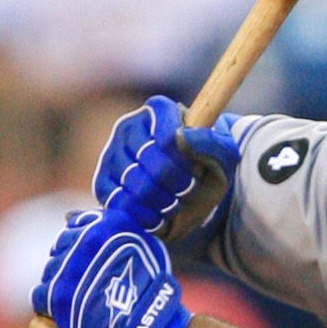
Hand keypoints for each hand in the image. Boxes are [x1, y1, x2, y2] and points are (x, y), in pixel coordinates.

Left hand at [35, 210, 191, 327]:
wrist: (151, 324)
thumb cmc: (148, 288)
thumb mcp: (139, 244)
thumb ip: (104, 228)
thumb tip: (66, 215)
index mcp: (104, 224)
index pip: (74, 230)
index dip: (82, 251)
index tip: (95, 268)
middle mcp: (83, 240)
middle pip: (60, 250)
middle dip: (71, 268)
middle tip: (91, 288)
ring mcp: (68, 267)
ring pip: (50, 272)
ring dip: (62, 286)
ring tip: (84, 302)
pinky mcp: (57, 294)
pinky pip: (40, 296)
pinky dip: (50, 306)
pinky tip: (71, 313)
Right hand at [92, 97, 239, 235]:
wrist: (189, 195)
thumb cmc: (205, 169)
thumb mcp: (223, 156)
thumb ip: (212, 142)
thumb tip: (182, 137)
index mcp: (159, 111)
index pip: (169, 139)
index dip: (186, 164)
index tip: (195, 172)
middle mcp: (129, 127)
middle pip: (153, 164)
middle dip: (177, 186)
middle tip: (186, 190)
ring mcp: (112, 154)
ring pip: (136, 186)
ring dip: (163, 202)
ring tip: (173, 202)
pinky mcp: (103, 182)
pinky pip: (119, 203)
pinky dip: (144, 216)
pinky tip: (157, 214)